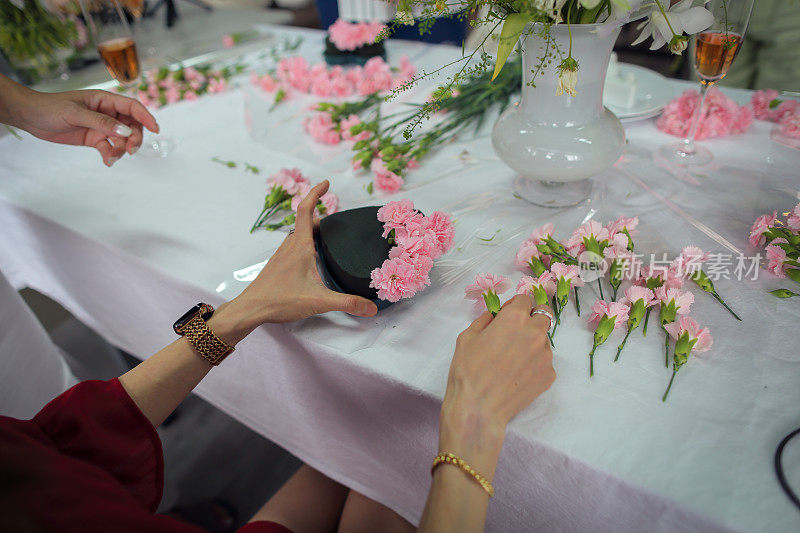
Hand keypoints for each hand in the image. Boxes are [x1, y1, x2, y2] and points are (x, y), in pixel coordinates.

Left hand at [7, 84, 158, 166]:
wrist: (31, 117)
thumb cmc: (51, 107)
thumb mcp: (76, 113)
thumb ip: (101, 122)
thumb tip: (125, 132)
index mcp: (105, 100)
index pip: (132, 107)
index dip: (146, 117)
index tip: (155, 129)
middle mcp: (107, 113)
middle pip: (132, 126)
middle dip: (134, 138)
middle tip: (130, 150)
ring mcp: (102, 127)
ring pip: (122, 139)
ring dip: (122, 150)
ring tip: (111, 157)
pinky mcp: (94, 139)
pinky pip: (109, 148)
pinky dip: (111, 155)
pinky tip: (107, 161)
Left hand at [218, 181, 377, 339]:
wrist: (251, 309)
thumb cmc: (280, 300)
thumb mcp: (318, 301)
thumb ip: (347, 303)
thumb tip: (372, 308)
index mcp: (300, 246)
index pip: (306, 210)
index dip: (315, 193)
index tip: (326, 183)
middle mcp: (290, 246)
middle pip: (305, 221)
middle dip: (320, 215)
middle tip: (337, 220)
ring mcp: (282, 255)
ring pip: (298, 234)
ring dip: (311, 229)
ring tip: (326, 236)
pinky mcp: (278, 265)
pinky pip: (293, 245)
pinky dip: (304, 243)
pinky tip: (311, 259)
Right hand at [439, 296, 555, 476]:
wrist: (479, 408)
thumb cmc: (467, 370)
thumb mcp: (467, 337)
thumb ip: (485, 320)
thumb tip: (495, 316)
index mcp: (514, 318)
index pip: (526, 299)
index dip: (515, 305)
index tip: (508, 315)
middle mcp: (535, 332)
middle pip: (543, 315)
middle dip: (531, 319)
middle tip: (516, 334)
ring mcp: (545, 355)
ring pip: (544, 341)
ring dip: (532, 343)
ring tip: (513, 361)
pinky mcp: (549, 375)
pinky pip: (544, 362)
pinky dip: (534, 365)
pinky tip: (517, 376)